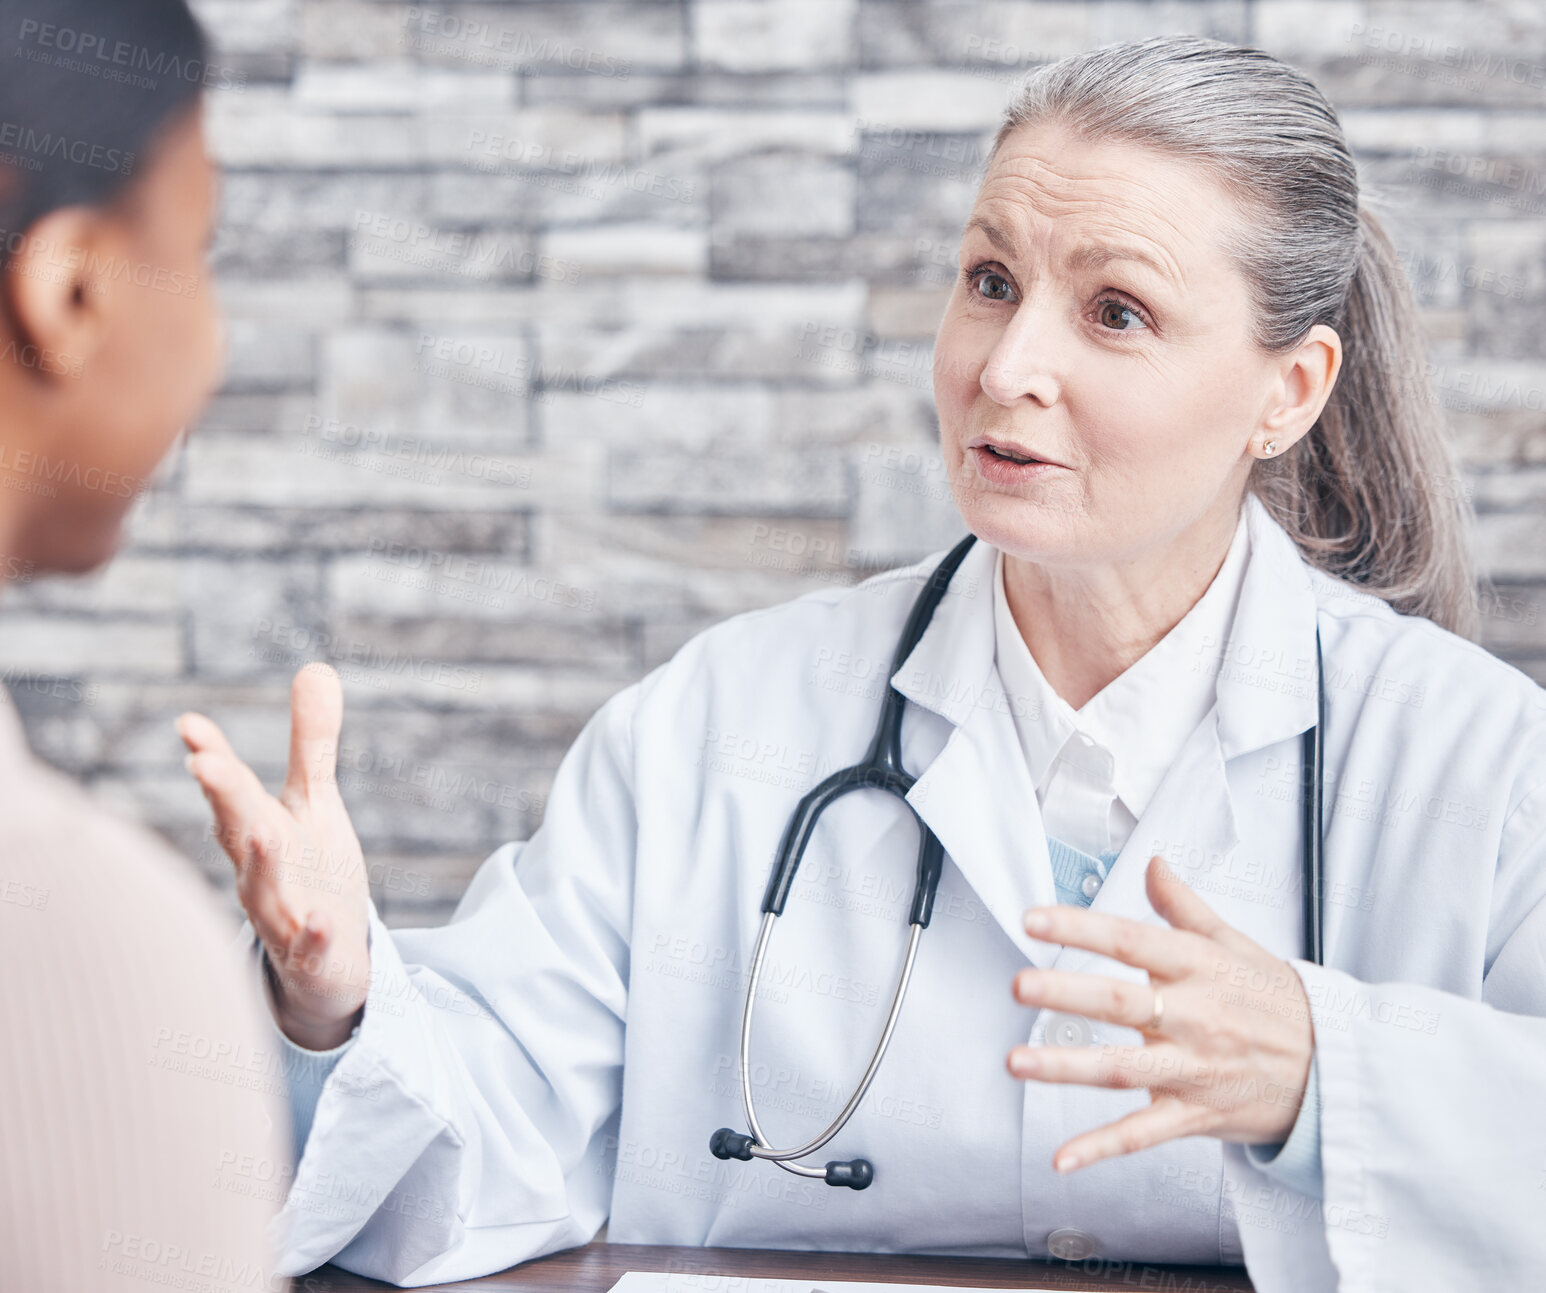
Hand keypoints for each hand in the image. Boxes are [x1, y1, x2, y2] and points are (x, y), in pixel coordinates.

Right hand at [177, 663, 369, 1050]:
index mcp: (257, 829)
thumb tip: (316, 666)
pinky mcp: (311, 955)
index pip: (231, 789)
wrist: (322, 965)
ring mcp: (282, 915)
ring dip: (260, 864)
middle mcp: (260, 871)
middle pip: (238, 831)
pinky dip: (311, 937)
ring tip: (260, 834)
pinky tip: (321, 923)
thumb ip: (312, 741)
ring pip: (263, 892)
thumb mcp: (314, 803)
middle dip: (222, 798)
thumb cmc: (310, 872)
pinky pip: (308, 949)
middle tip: (203, 764)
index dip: (212, 757)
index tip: (189, 724)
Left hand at [1007, 855, 1314, 1174]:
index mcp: (1199, 968)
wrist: (1335, 1068)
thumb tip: (1154, 864)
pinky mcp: (1196, 1114)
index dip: (1081, 927)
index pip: (1132, 939)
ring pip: (1123, 1068)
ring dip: (1067, 1067)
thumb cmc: (1277, 1002)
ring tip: (1017, 1060)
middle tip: (1020, 985)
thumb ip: (1184, 906)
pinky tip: (1062, 1156)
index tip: (1034, 919)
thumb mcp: (1235, 944)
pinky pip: (1143, 1134)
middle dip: (1068, 993)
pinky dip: (1102, 1147)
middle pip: (1123, 1003)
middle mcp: (1194, 1017)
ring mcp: (1193, 1069)